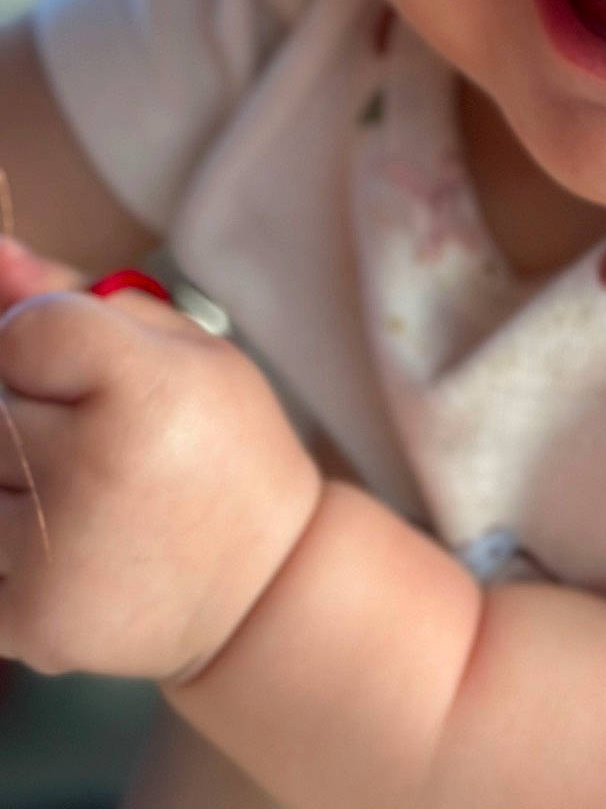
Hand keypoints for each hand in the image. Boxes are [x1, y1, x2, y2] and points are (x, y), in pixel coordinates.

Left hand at [0, 238, 322, 683]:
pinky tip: (65, 547)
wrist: (263, 588)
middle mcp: (95, 470)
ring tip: (77, 493)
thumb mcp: (185, 351)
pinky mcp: (28, 623)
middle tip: (83, 436)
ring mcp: (54, 554)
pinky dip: (8, 546)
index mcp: (146, 389)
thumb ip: (77, 298)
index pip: (22, 331)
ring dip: (11, 481)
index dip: (39, 341)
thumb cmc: (221, 447)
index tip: (76, 367)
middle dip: (24, 410)